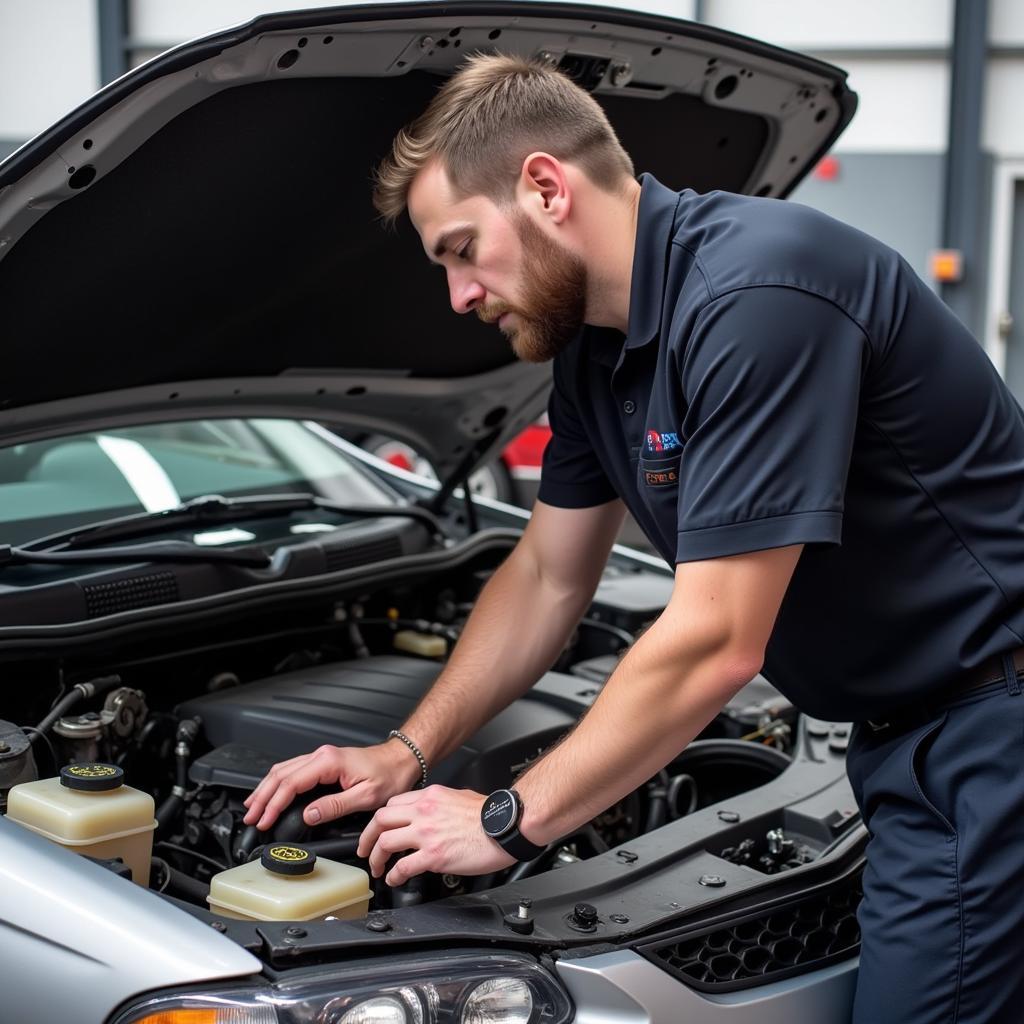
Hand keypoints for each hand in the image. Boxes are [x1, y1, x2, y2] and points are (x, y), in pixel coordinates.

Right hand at [242, 741, 422, 830]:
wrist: (402, 760)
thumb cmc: (389, 775)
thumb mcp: (366, 796)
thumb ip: (335, 806)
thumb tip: (308, 815)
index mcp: (328, 762)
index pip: (291, 783)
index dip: (274, 804)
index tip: (264, 820)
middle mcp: (321, 756)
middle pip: (280, 774)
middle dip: (262, 797)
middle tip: (251, 818)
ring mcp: (321, 757)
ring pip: (283, 770)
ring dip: (265, 789)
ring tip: (253, 807)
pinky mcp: (323, 762)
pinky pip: (292, 770)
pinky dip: (277, 783)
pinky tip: (271, 792)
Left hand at [358, 785, 515, 885]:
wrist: (505, 826)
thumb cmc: (490, 814)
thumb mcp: (459, 796)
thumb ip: (440, 803)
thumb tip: (433, 813)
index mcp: (430, 796)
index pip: (393, 804)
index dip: (381, 820)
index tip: (379, 830)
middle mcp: (424, 811)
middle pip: (381, 820)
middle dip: (367, 837)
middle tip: (365, 849)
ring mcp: (427, 833)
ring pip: (386, 842)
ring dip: (376, 858)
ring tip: (377, 868)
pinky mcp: (434, 855)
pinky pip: (403, 866)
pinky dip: (394, 875)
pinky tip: (394, 879)